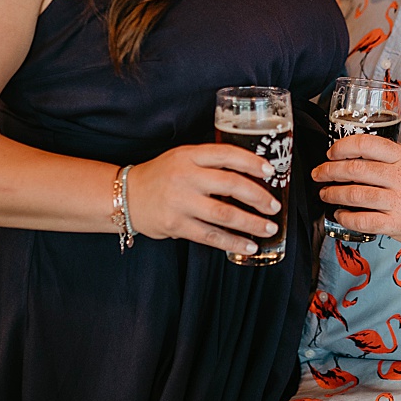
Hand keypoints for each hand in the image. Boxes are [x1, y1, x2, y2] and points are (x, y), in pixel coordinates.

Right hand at [128, 144, 280, 255]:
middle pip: (230, 185)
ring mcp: (180, 202)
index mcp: (188, 156)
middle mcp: (185, 177)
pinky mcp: (176, 225)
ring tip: (268, 228)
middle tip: (274, 205)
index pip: (226, 155)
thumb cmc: (160, 177)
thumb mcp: (181, 158)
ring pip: (224, 213)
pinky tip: (248, 245)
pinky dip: (232, 242)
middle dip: (258, 196)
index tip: (270, 172)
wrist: (126, 196)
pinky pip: (210, 236)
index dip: (251, 162)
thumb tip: (249, 175)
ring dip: (251, 222)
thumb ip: (209, 163)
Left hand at [312, 134, 400, 246]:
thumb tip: (349, 156)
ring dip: (333, 194)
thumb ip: (387, 157)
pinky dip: (346, 217)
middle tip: (319, 174)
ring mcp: (400, 201)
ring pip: (355, 195)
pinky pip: (363, 220)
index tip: (330, 154)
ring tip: (325, 194)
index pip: (366, 144)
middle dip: (330, 171)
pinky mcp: (398, 224)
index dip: (341, 148)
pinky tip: (340, 214)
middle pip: (355, 169)